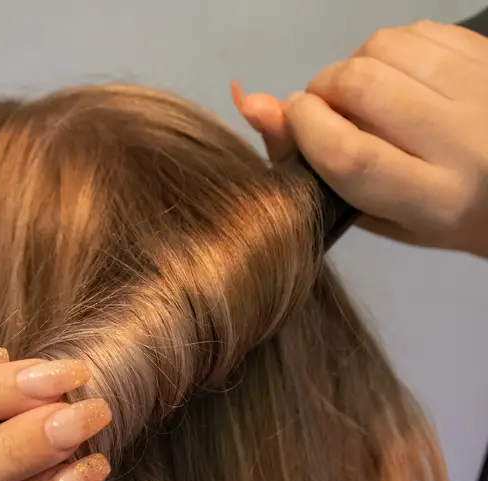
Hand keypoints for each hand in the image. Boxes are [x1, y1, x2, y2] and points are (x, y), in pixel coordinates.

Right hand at [232, 20, 487, 257]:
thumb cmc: (432, 215)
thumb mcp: (370, 209)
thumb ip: (310, 164)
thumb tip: (251, 101)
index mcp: (433, 200)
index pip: (348, 153)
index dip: (305, 126)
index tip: (296, 119)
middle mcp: (465, 143)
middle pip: (362, 87)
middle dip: (322, 89)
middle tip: (327, 108)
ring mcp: (483, 92)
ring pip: (384, 47)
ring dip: (352, 65)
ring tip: (362, 93)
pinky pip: (416, 30)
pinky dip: (387, 48)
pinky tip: (396, 75)